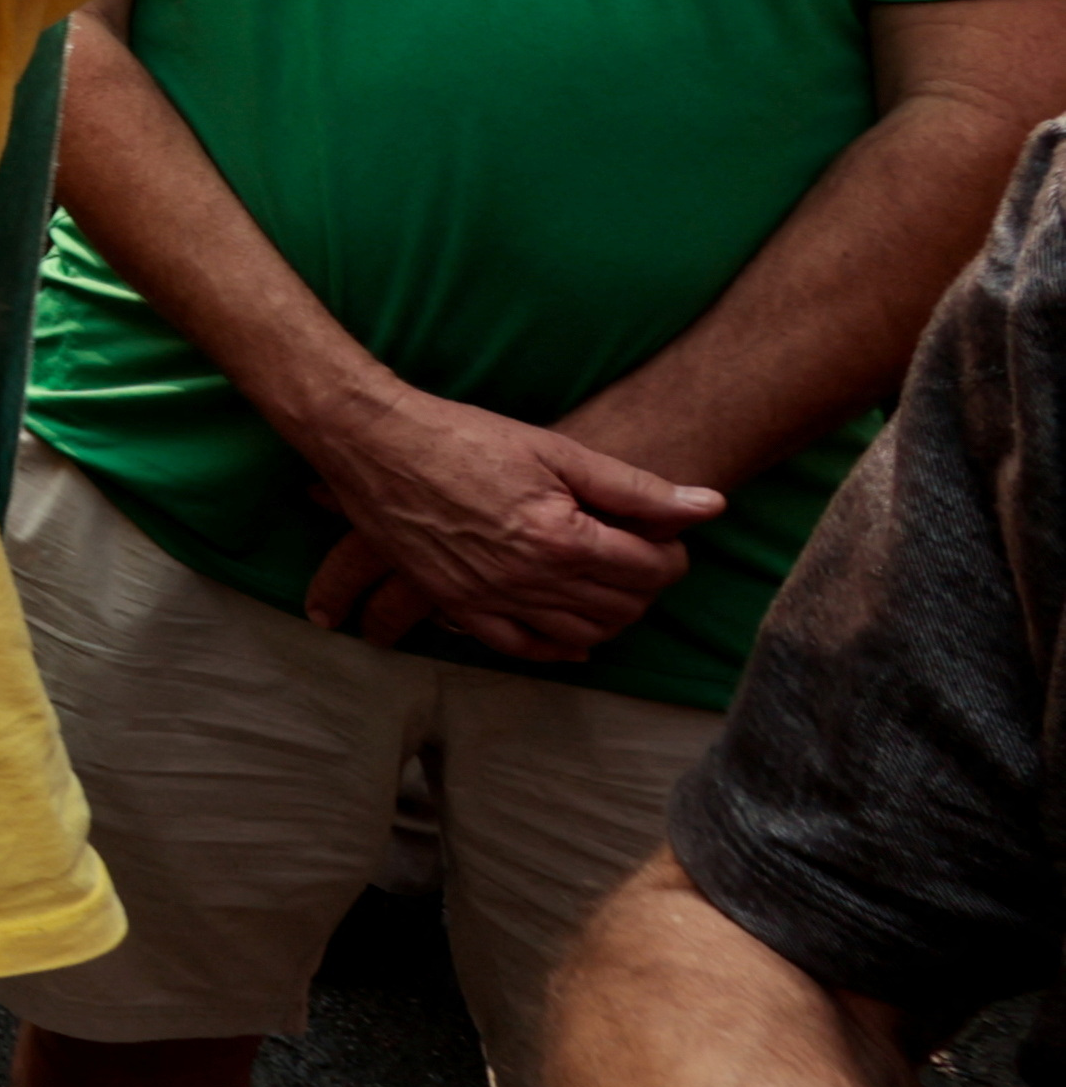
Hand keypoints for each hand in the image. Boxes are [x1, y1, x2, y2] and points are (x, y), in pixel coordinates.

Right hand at [293, 379, 718, 661]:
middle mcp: (530, 580)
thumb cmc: (464, 436)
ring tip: (611, 584)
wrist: (376, 443)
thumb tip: (711, 505)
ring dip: (611, 616)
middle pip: (622, 606)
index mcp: (561, 538)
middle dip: (646, 583)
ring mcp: (491, 599)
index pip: (650, 569)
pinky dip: (559, 650)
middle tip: (642, 553)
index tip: (665, 534)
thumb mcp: (555, 450)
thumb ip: (636, 487)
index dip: (671, 552)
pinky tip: (576, 639)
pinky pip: (522, 648)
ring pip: (582, 634)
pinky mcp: (458, 606)